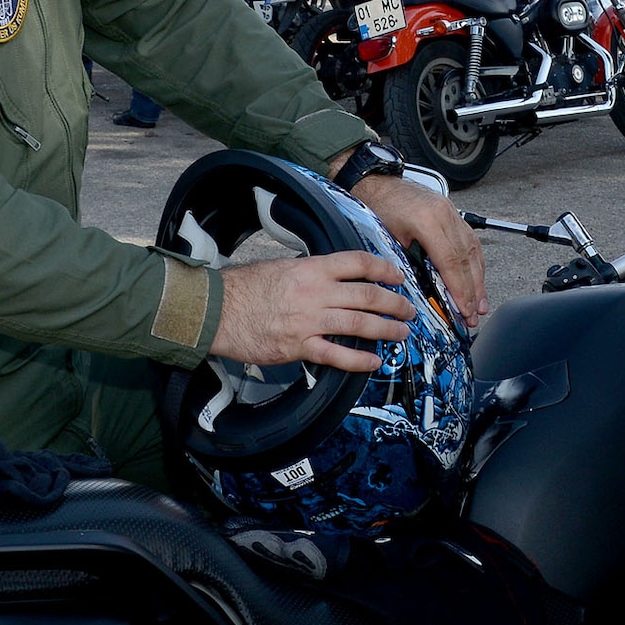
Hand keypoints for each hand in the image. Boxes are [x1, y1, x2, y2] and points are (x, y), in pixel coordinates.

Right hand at [213, 251, 415, 371]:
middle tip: (408, 310)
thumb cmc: (244, 287)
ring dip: (385, 330)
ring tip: (401, 334)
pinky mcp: (298, 347)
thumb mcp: (280, 266)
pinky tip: (374, 361)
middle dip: (394, 304)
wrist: (216, 310)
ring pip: (359, 325)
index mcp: (311, 268)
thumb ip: (309, 272)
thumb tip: (330, 276)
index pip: (358, 263)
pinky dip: (358, 360)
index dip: (384, 269)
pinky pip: (336, 355)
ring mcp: (309, 321)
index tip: (398, 276)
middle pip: (367, 296)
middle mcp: (315, 293)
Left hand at [347, 172, 488, 325]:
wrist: (377, 182)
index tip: (464, 309)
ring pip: (473, 251)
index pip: (451, 262)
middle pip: (466, 259)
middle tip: (474, 314)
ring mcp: (452, 213)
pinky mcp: (454, 214)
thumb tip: (424, 291)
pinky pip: (471, 242)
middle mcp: (445, 215)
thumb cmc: (378, 207)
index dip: (460, 289)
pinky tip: (478, 279)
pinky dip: (476, 264)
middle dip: (472, 291)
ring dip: (478, 280)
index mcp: (428, 221)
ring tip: (480, 304)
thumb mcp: (388, 239)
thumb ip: (409, 263)